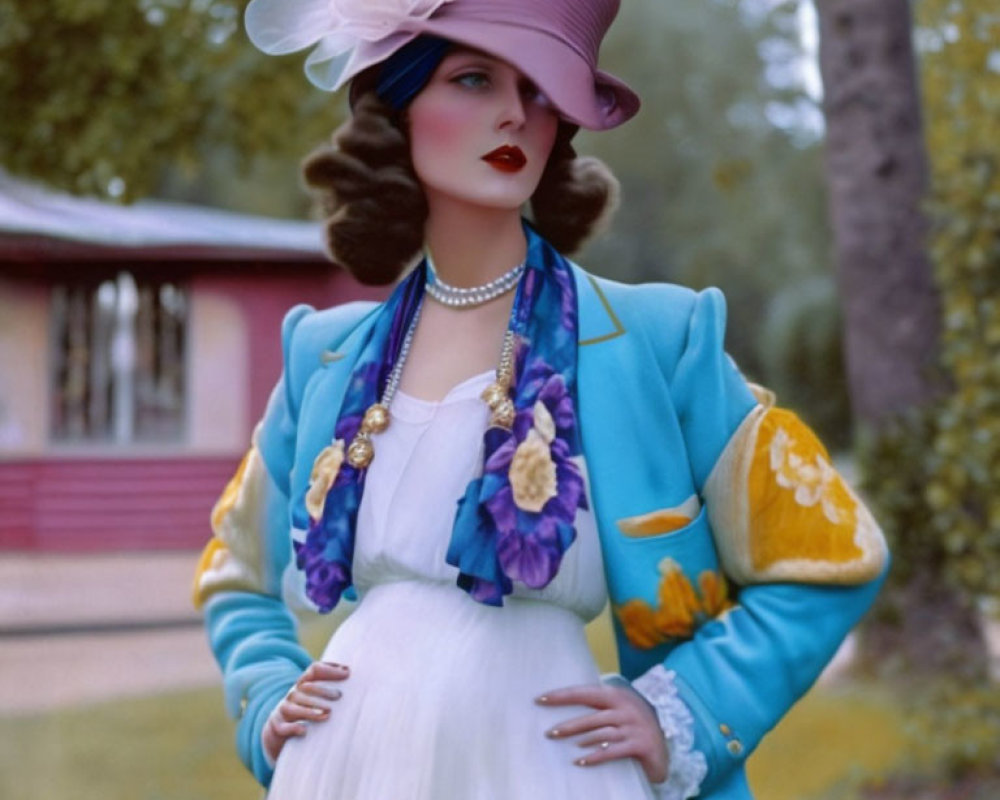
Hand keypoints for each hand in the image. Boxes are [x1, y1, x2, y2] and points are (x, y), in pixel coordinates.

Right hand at [262, 661, 349, 762]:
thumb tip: (350, 674)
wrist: (279, 731)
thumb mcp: (316, 698)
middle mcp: (293, 694)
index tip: (347, 672)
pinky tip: (304, 731)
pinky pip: (283, 727)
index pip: (314, 670)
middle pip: (305, 688)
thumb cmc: (306, 712)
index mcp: (303, 684)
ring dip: (310, 710)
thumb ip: (332, 689)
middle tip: (339, 696)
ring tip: (327, 714)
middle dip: (322, 691)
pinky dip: (293, 728)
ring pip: (293, 707)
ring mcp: (283, 710)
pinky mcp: (277, 727)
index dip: (330, 669)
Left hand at [536, 683, 668, 783]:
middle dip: (569, 724)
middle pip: (592, 716)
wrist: (663, 746)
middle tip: (549, 732)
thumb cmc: (633, 725)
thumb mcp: (618, 709)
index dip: (562, 696)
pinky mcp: (640, 745)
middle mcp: (626, 709)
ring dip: (579, 739)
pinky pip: (614, 751)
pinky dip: (596, 756)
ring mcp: (634, 727)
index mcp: (617, 695)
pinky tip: (580, 761)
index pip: (585, 693)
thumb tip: (563, 705)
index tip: (541, 699)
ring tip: (561, 743)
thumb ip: (597, 706)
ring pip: (601, 733)